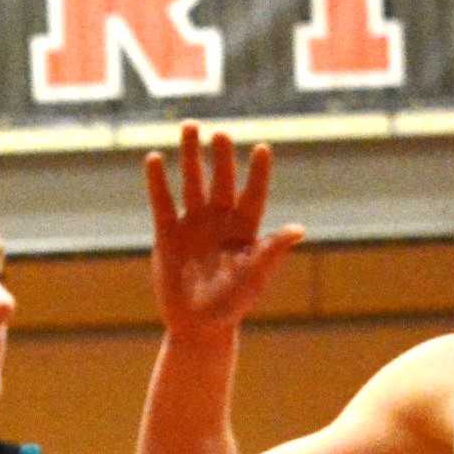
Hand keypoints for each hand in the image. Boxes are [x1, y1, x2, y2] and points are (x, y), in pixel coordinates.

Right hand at [144, 121, 304, 340]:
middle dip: (220, 157)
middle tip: (219, 134)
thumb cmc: (232, 305)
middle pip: (221, 181)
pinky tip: (155, 159)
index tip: (262, 148)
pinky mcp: (167, 234)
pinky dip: (158, 182)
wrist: (197, 326)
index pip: (254, 194)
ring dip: (191, 156)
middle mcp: (220, 220)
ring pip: (192, 183)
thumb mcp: (254, 277)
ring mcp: (193, 224)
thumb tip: (298, 229)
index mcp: (245, 229)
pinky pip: (162, 202)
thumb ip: (272, 251)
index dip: (258, 173)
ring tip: (190, 127)